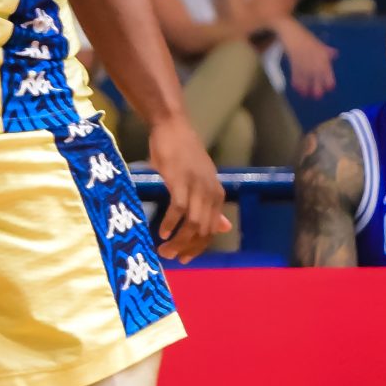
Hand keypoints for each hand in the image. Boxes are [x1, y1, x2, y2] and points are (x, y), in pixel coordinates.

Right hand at [148, 114, 230, 261]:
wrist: (172, 126)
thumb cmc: (183, 153)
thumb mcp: (202, 181)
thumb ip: (211, 205)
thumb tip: (223, 228)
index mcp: (217, 195)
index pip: (211, 231)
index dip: (198, 248)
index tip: (183, 258)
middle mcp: (210, 192)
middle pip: (203, 231)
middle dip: (187, 249)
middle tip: (171, 257)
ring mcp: (196, 186)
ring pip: (192, 224)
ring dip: (178, 241)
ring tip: (164, 250)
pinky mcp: (180, 180)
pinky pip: (178, 209)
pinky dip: (170, 224)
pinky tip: (161, 231)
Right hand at [280, 20, 337, 97]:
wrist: (290, 31)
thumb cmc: (303, 36)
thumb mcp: (317, 42)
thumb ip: (325, 50)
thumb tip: (335, 53)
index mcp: (320, 53)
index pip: (326, 68)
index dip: (328, 78)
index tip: (330, 88)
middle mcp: (313, 58)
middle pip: (316, 74)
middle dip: (317, 85)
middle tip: (317, 96)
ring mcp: (302, 59)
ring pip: (305, 76)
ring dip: (305, 86)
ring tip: (306, 95)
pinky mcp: (293, 60)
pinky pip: (295, 72)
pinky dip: (296, 80)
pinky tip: (296, 87)